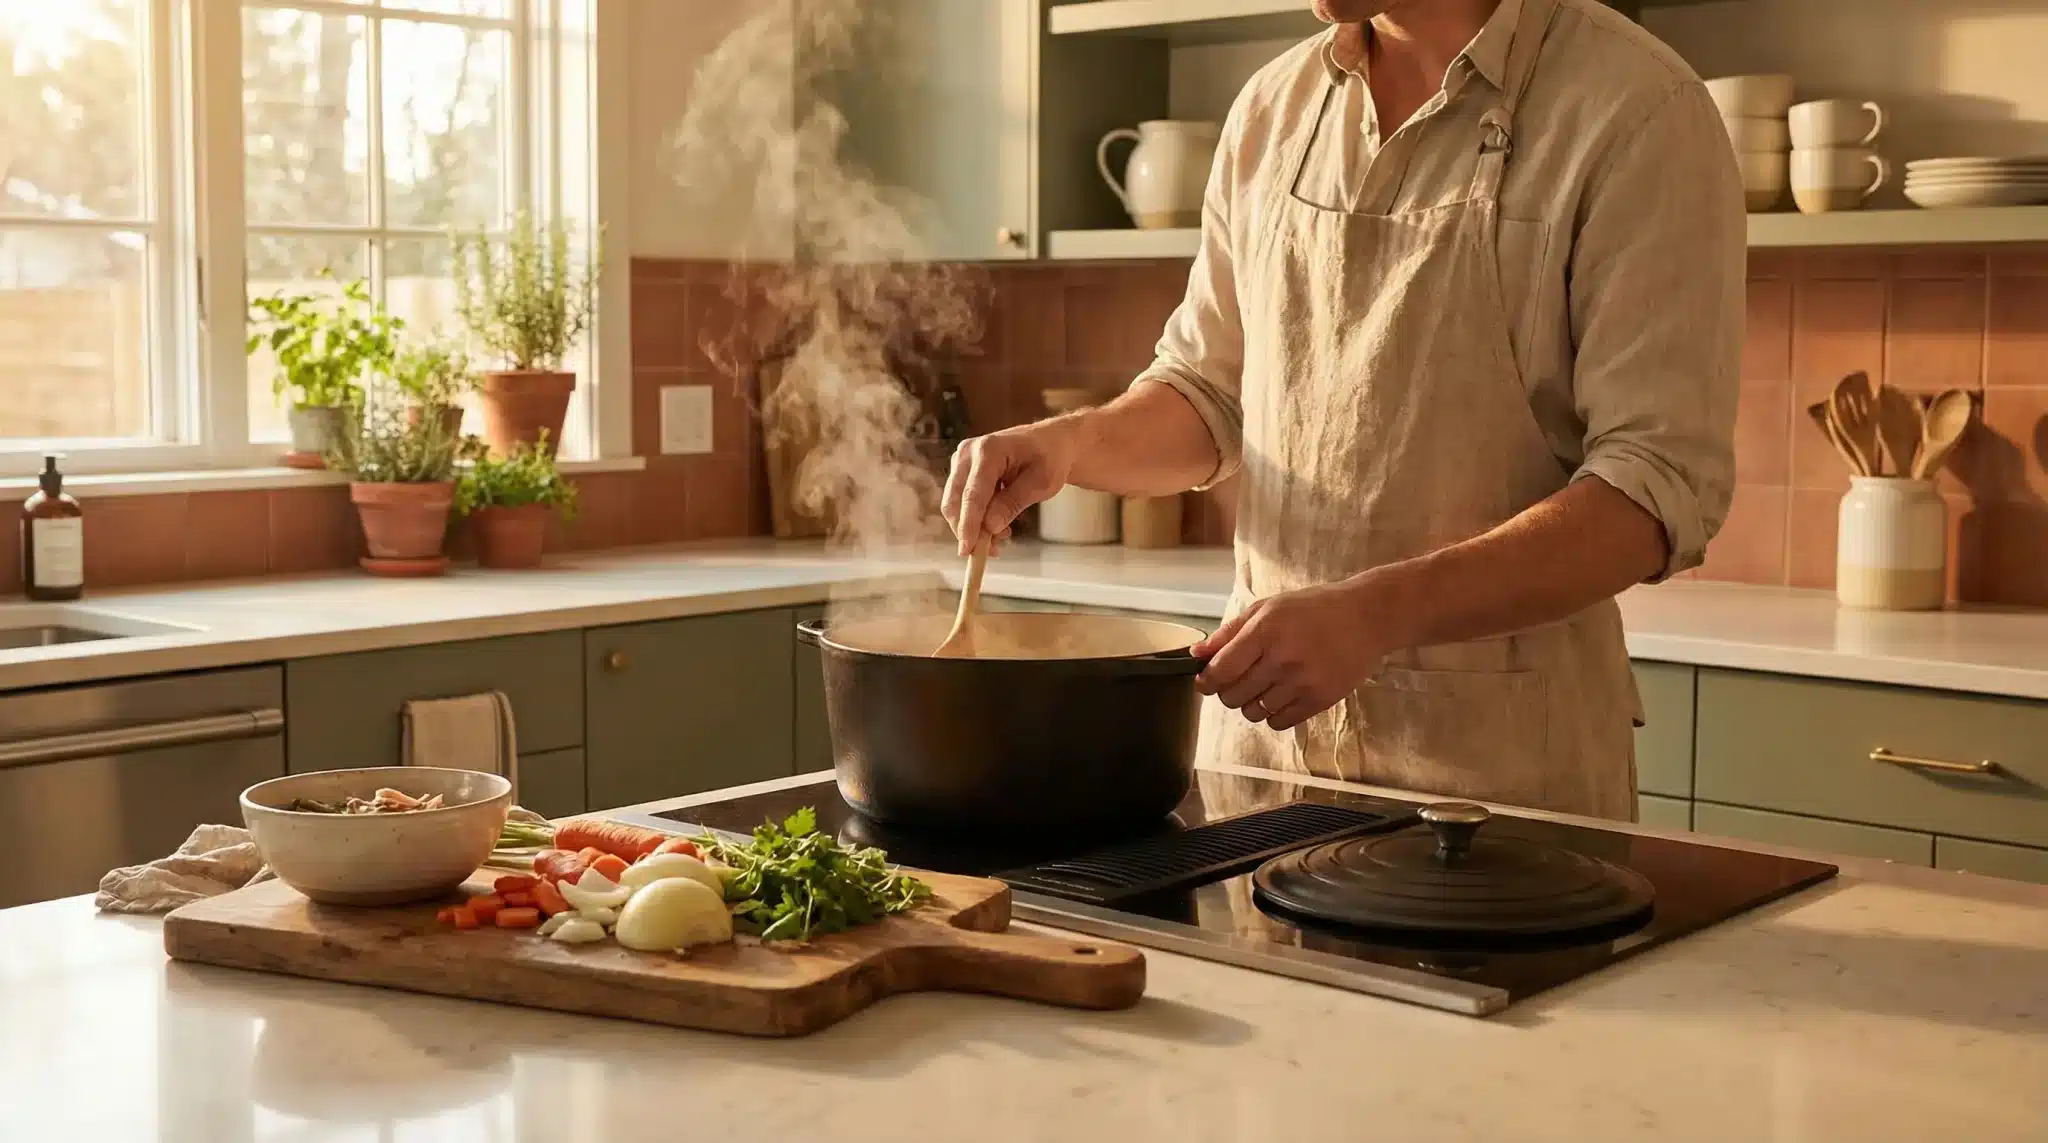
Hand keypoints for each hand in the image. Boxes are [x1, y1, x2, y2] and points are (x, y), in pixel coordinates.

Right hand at [941, 419, 1083, 555]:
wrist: (1050, 443)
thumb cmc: (1050, 459)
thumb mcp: (1041, 484)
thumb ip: (1014, 503)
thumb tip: (990, 527)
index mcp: (989, 450)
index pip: (973, 494)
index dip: (969, 525)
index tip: (967, 550)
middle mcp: (968, 452)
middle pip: (956, 500)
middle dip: (968, 530)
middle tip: (991, 552)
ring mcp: (962, 460)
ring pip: (955, 504)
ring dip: (972, 527)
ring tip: (1001, 538)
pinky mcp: (962, 470)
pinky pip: (961, 501)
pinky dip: (974, 519)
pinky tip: (996, 528)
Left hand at [1191, 577, 1398, 731]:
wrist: (1367, 618)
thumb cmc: (1314, 608)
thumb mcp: (1269, 607)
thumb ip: (1230, 632)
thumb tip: (1197, 654)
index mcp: (1265, 631)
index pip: (1221, 671)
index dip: (1206, 681)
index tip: (1206, 682)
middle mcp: (1282, 659)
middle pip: (1233, 696)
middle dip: (1227, 692)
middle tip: (1238, 681)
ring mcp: (1302, 683)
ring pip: (1254, 712)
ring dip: (1251, 703)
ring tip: (1264, 686)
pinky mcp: (1320, 700)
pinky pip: (1279, 722)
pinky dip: (1273, 714)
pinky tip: (1281, 696)